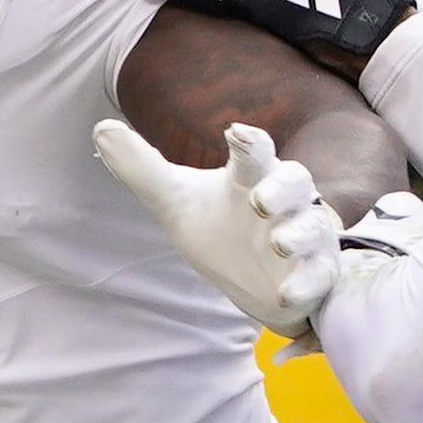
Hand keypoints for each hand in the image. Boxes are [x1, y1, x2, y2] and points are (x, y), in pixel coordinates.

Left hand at [90, 117, 339, 333]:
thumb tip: (100, 128)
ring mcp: (305, 237)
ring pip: (314, 226)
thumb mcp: (175, 201)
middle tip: (259, 200)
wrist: (254, 284)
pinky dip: (306, 283)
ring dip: (298, 233)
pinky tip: (286, 294)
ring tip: (277, 243)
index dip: (249, 142)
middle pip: (296, 180)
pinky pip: (321, 275)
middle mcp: (286, 202)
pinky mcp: (317, 273)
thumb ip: (142, 168)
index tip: (235, 132)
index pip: (255, 152)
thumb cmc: (220, 229)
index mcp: (252, 178)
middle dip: (282, 187)